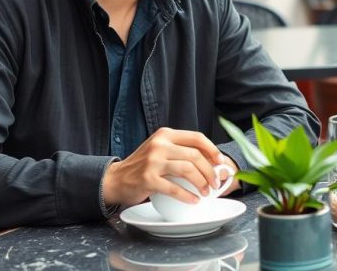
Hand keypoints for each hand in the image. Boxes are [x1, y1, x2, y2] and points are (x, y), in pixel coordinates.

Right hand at [102, 128, 233, 208]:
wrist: (116, 178)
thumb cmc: (143, 166)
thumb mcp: (160, 149)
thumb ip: (180, 150)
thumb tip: (211, 160)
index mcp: (166, 135)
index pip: (197, 137)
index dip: (213, 150)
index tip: (221, 162)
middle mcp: (160, 145)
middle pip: (195, 155)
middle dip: (210, 171)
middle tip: (215, 183)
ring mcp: (153, 161)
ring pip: (187, 170)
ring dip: (201, 183)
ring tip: (206, 192)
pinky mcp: (148, 179)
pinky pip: (174, 188)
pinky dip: (187, 196)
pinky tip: (194, 200)